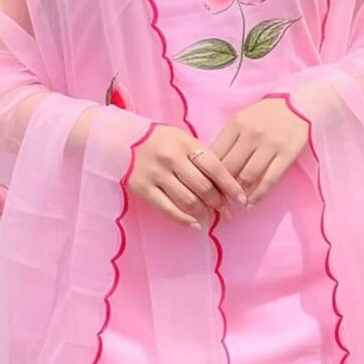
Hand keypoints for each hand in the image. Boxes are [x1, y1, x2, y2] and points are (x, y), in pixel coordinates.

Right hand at [125, 123, 247, 229]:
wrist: (122, 140)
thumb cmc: (159, 140)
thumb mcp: (182, 139)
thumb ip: (201, 157)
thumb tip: (223, 185)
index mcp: (186, 143)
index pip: (215, 167)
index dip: (231, 186)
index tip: (241, 199)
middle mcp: (172, 158)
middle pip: (203, 187)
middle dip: (218, 202)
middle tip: (225, 210)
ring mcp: (157, 174)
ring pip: (188, 200)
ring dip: (203, 212)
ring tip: (209, 216)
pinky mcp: (144, 189)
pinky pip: (168, 209)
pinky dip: (184, 220)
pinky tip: (194, 224)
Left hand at [206, 97, 309, 205]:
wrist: (298, 105)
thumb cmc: (266, 114)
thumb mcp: (242, 118)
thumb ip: (228, 139)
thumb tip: (213, 167)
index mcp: (236, 123)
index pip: (215, 153)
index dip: (208, 173)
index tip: (207, 185)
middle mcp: (251, 133)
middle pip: (229, 167)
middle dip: (222, 186)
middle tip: (219, 197)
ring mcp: (270, 144)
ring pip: (247, 176)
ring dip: (239, 192)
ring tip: (235, 200)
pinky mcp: (286, 154)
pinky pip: (269, 179)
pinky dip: (258, 195)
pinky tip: (252, 202)